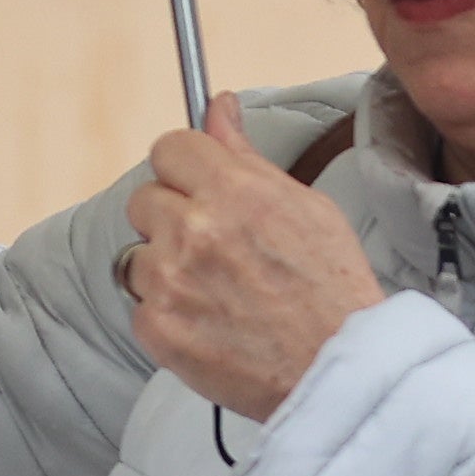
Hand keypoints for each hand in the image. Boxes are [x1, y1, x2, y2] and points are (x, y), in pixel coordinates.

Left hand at [124, 92, 389, 418]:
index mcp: (233, 192)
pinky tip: (208, 322)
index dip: (185, 168)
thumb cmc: (331, 289)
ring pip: (138, 255)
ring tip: (215, 291)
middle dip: (172, 218)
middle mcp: (193, 231)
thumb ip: (246, 156)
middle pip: (145, 199)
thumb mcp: (305, 205)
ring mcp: (170, 282)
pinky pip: (140, 306)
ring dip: (166, 268)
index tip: (197, 186)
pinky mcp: (157, 328)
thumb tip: (218, 106)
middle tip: (214, 247)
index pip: (169, 148)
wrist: (336, 369)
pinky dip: (167, 314)